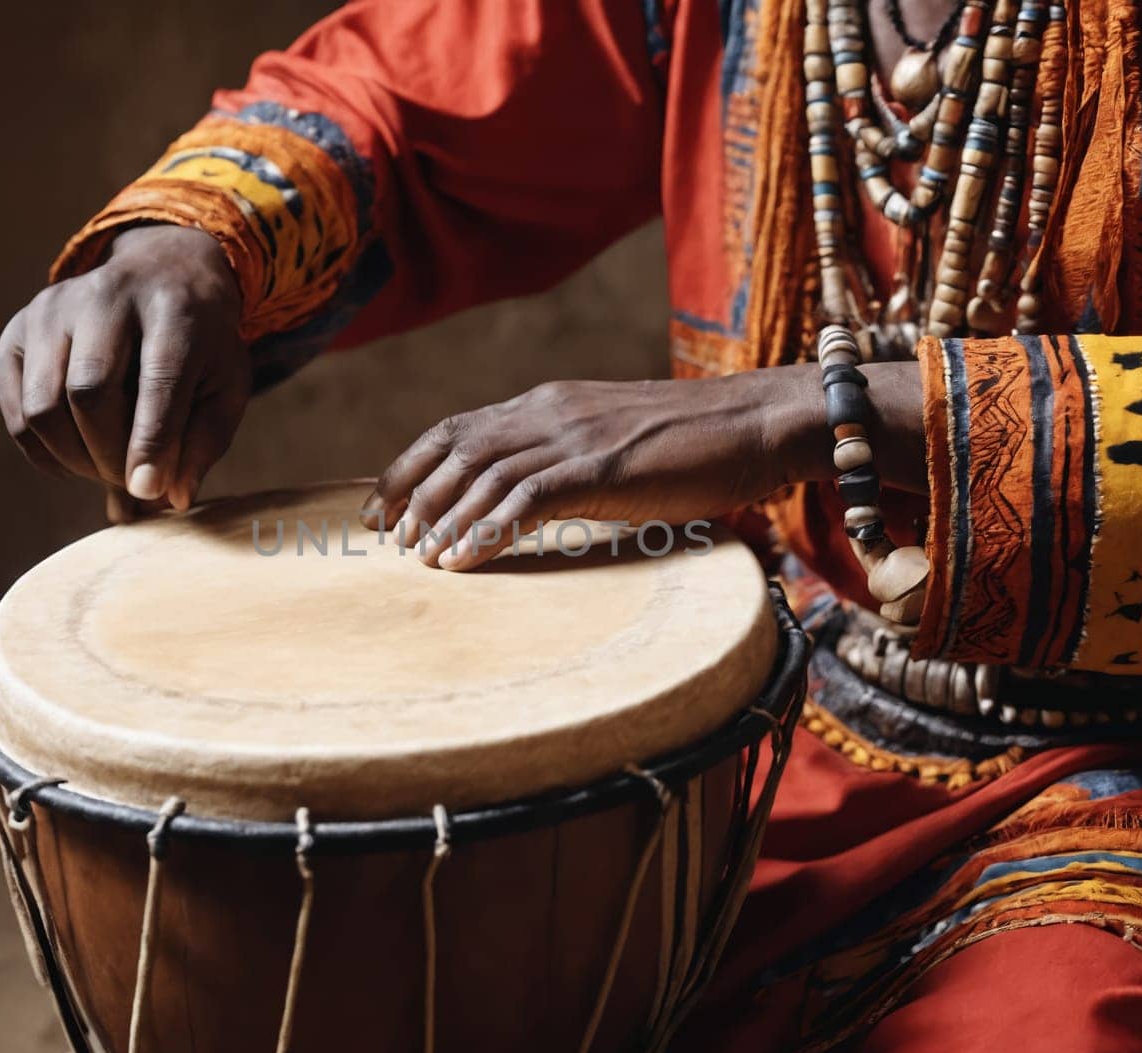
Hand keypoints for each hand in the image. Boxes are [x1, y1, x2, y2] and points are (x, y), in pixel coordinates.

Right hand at [0, 224, 250, 510]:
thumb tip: (170, 498)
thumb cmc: (200, 341)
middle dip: (109, 456)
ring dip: (74, 459)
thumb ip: (205, 441)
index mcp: (172, 307)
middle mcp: (105, 295)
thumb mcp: (226, 383)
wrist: (161, 272)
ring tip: (107, 467)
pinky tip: (77, 454)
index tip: (149, 491)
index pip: (156, 381)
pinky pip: (16, 411)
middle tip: (132, 480)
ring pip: (43, 406)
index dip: (150, 442)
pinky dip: (44, 451)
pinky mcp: (17, 330)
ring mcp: (51, 309)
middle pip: (88, 392)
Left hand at [362, 363, 925, 570]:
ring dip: (443, 517)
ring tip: (418, 557)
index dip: (411, 465)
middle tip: (386, 537)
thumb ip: (568, 460)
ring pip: (483, 473)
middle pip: (456, 446)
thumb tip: (529, 499)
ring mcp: (576, 437)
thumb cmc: (694, 444)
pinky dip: (486, 532)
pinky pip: (526, 501)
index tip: (383, 505)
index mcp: (549, 402)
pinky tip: (462, 562)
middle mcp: (551, 411)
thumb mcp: (614, 443)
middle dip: (411, 491)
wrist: (759, 424)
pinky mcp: (602, 469)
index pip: (457, 427)